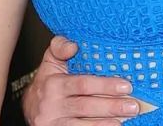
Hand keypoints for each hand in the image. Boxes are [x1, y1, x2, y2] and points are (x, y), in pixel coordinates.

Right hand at [22, 36, 147, 123]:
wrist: (29, 108)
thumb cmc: (47, 81)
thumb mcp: (50, 61)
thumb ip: (60, 47)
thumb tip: (73, 45)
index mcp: (53, 83)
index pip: (82, 84)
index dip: (105, 85)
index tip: (127, 86)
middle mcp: (51, 104)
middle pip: (85, 106)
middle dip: (111, 106)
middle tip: (133, 106)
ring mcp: (52, 121)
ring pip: (82, 124)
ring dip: (106, 122)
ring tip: (126, 119)